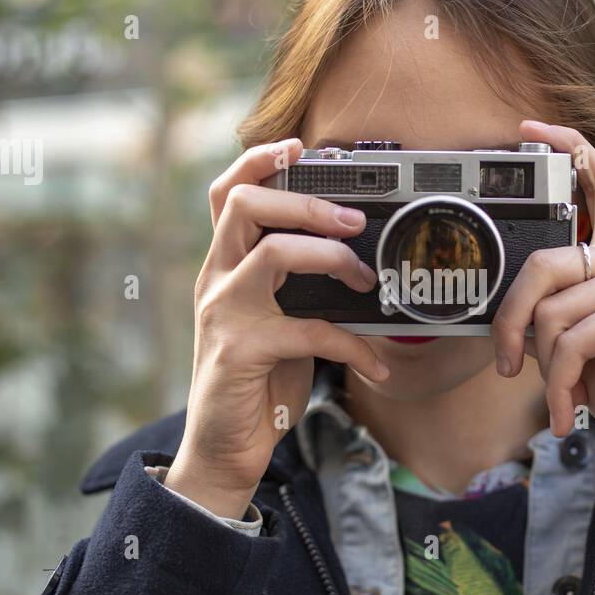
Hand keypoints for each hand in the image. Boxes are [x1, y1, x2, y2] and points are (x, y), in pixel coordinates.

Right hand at [165, 138, 389, 516]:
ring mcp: (224, 314)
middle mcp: (216, 280)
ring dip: (331, 257)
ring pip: (273, 253)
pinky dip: (353, 344)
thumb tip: (356, 259)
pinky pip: (308, 330)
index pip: (226, 193)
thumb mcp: (275, 321)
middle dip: (306, 200)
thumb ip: (297, 287)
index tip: (300, 146)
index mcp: (224, 266)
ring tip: (368, 279)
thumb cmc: (257, 381)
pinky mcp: (241, 352)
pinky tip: (377, 364)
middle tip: (355, 219)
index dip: (258, 160)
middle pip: (246, 205)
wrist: (224, 449)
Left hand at [491, 120, 594, 480]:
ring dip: (545, 369)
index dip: (567, 149)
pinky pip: (572, 341)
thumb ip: (556, 315)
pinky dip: (561, 383)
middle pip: (545, 263)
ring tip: (562, 399)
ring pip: (553, 313)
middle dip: (511, 319)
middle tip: (505, 361)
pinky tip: (571, 408)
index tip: (528, 131)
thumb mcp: (585, 346)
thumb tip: (508, 317)